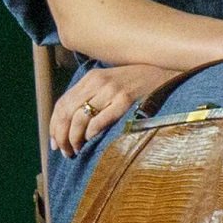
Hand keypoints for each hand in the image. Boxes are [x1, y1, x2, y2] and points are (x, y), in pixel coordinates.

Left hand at [47, 62, 178, 156]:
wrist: (167, 71)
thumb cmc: (139, 82)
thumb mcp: (111, 84)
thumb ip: (93, 97)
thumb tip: (73, 124)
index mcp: (91, 78)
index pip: (62, 103)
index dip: (54, 125)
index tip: (54, 142)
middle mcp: (97, 82)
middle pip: (67, 112)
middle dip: (61, 135)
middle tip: (64, 151)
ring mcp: (111, 90)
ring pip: (80, 117)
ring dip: (74, 138)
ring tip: (76, 150)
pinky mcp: (125, 100)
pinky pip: (100, 120)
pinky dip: (91, 132)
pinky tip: (90, 140)